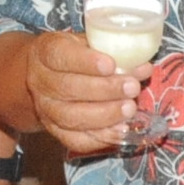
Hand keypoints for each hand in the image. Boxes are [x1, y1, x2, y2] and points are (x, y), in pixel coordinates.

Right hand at [16, 31, 145, 154]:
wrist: (47, 77)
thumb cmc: (74, 56)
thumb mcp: (88, 44)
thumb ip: (113, 53)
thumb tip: (143, 68)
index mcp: (45, 52)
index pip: (60, 56)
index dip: (85, 62)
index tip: (111, 64)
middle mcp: (40, 82)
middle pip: (67, 88)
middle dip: (104, 90)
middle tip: (131, 87)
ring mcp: (45, 109)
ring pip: (71, 117)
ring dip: (105, 115)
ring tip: (130, 108)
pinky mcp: (54, 131)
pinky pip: (76, 140)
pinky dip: (101, 137)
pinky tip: (122, 129)